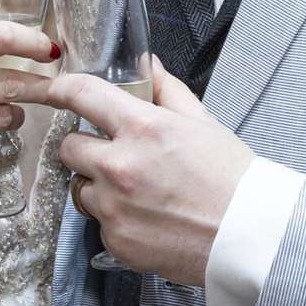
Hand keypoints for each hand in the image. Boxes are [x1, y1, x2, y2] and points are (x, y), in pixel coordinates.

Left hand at [49, 57, 254, 284]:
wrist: (251, 237)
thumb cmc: (233, 178)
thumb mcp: (202, 123)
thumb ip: (166, 90)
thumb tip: (147, 64)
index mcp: (142, 128)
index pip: (81, 94)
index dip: (61, 88)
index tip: (54, 90)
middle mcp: (120, 166)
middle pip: (68, 146)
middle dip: (85, 146)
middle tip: (113, 153)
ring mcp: (114, 207)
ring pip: (80, 188)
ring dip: (98, 186)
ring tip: (138, 191)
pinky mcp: (116, 241)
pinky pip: (99, 223)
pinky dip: (116, 219)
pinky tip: (148, 219)